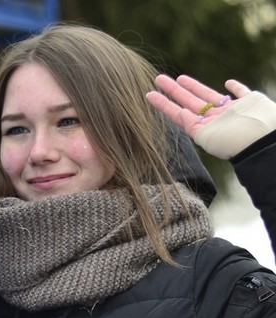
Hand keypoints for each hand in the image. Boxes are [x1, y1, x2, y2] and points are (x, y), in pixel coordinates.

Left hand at [147, 74, 275, 158]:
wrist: (263, 142)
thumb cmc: (235, 143)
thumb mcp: (207, 137)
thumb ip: (192, 125)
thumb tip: (181, 112)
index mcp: (203, 128)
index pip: (178, 114)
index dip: (164, 104)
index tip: (149, 94)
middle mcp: (215, 119)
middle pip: (190, 101)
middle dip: (174, 91)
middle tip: (158, 79)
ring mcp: (233, 110)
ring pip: (209, 95)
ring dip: (195, 87)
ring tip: (179, 78)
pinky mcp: (251, 101)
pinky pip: (241, 92)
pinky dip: (235, 87)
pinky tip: (227, 82)